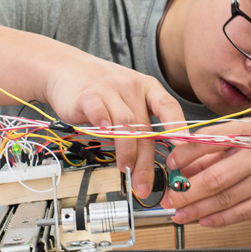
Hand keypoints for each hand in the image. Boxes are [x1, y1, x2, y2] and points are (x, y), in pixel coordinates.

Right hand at [44, 53, 183, 198]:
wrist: (66, 68)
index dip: (178, 126)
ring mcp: (109, 90)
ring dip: (127, 152)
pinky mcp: (87, 96)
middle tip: (144, 183)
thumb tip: (151, 161)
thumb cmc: (101, 89)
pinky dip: (103, 127)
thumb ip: (140, 124)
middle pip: (144, 128)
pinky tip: (105, 136)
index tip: (183, 146)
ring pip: (125, 125)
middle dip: (146, 161)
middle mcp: (131, 87)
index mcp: (147, 87)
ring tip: (126, 168)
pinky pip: (99, 113)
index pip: (168, 106)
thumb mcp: (128, 99)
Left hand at [160, 118, 250, 225]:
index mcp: (247, 134)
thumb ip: (216, 143)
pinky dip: (220, 219)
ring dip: (197, 209)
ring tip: (179, 213)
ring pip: (225, 199)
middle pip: (215, 179)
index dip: (186, 154)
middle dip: (186, 191)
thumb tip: (186, 161)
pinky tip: (204, 220)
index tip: (170, 162)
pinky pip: (241, 213)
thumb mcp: (246, 129)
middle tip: (169, 198)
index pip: (210, 143)